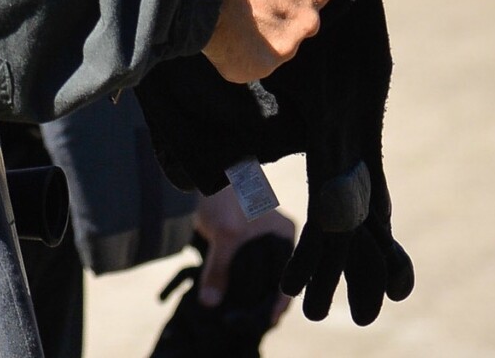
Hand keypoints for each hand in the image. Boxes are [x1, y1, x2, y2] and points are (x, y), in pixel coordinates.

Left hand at [192, 188, 296, 316]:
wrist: (206, 174)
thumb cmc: (226, 195)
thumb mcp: (226, 233)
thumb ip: (219, 269)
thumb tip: (210, 303)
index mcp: (284, 236)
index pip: (288, 278)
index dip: (277, 303)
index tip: (265, 321)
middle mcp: (277, 241)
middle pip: (272, 282)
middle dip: (258, 302)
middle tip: (243, 321)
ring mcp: (260, 243)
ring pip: (256, 279)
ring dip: (244, 295)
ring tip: (234, 313)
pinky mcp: (241, 246)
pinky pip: (242, 272)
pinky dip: (234, 285)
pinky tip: (225, 299)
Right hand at [202, 0, 335, 81]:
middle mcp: (310, 14)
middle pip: (303, 19)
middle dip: (284, 12)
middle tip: (252, 2)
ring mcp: (289, 41)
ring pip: (283, 42)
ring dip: (266, 35)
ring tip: (235, 19)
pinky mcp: (265, 64)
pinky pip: (258, 62)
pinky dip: (245, 54)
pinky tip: (227, 37)